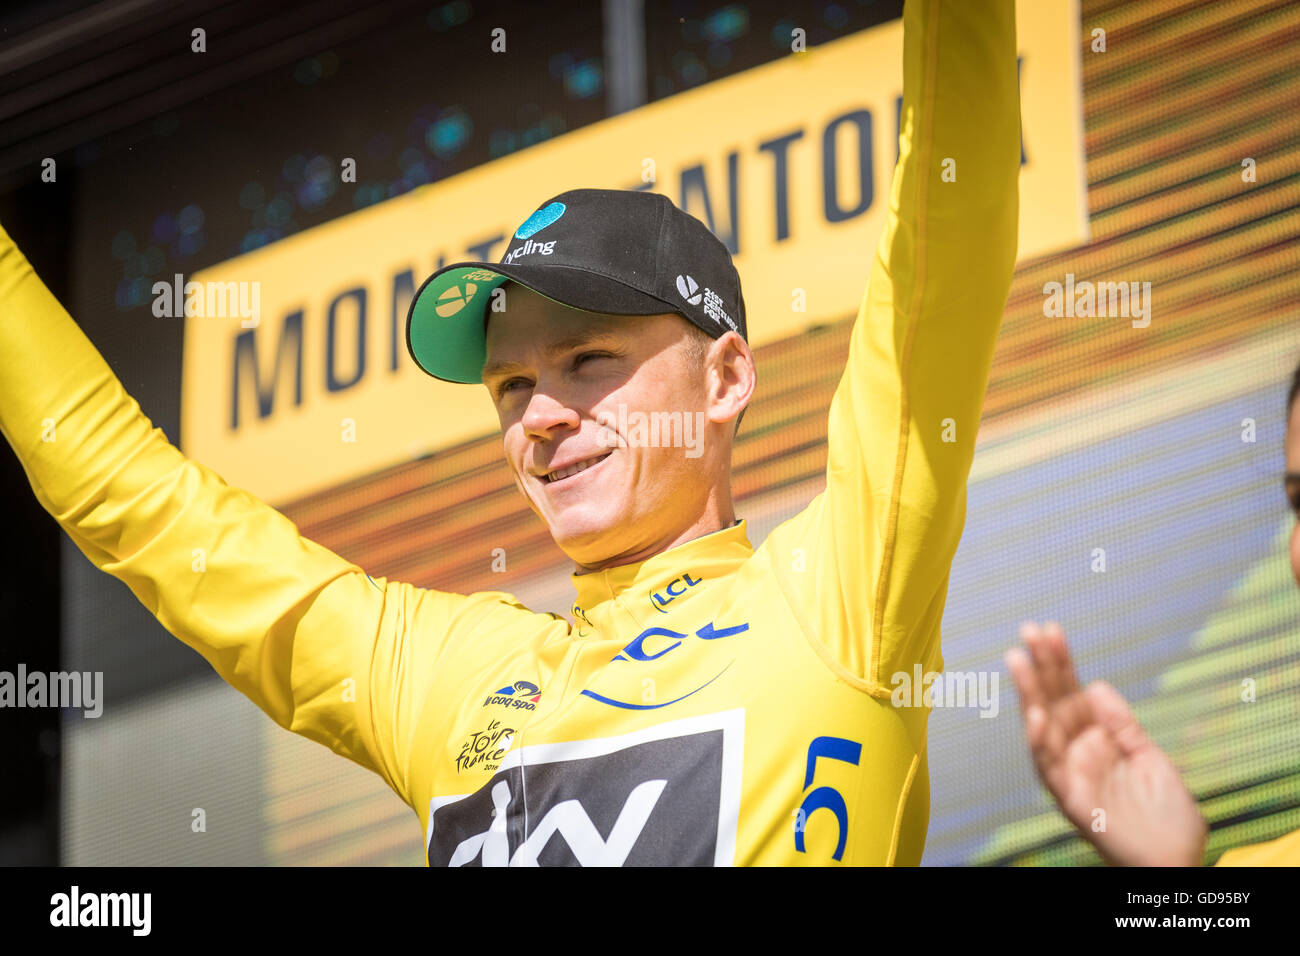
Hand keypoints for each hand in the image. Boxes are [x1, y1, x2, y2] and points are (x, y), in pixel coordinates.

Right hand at [1004, 621, 1206, 865]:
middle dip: (1041, 666)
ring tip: (1018, 659)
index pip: (1073, 692)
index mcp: (1096, 740)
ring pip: (1042, 728)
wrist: (1176, 863)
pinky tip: (1036, 715)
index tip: (1051, 629)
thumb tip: (1095, 684)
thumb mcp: (1150, 757)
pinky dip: (1040, 743)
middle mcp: (1077, 754)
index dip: (1062, 662)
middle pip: (1054, 701)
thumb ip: (1121, 724)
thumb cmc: (1167, 817)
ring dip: (1029, 694)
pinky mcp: (1071, 799)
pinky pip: (1049, 769)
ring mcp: (1071, 775)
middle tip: (1028, 630)